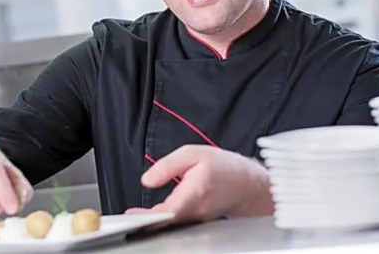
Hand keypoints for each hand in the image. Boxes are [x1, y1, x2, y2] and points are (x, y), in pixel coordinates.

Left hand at [126, 145, 273, 224]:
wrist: (249, 184)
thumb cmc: (225, 167)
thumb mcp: (194, 154)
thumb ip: (168, 166)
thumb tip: (147, 180)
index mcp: (195, 192)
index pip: (166, 211)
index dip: (146, 216)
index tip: (131, 214)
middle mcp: (196, 211)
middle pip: (165, 221)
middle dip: (145, 219)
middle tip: (129, 215)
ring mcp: (198, 220)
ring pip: (171, 224)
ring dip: (154, 220)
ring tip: (137, 215)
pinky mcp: (199, 222)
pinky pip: (178, 223)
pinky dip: (165, 220)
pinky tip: (156, 216)